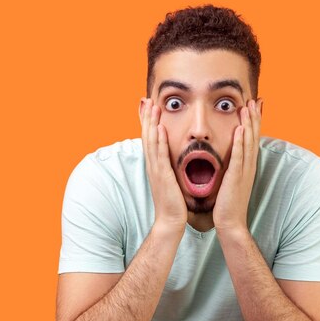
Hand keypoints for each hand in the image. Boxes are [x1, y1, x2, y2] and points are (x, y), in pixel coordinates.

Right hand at [140, 98, 187, 231]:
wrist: (170, 220)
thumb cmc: (173, 202)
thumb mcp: (170, 180)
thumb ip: (169, 167)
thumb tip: (171, 157)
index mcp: (155, 165)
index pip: (149, 139)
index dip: (147, 122)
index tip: (148, 106)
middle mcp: (152, 165)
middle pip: (147, 135)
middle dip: (146, 117)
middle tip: (146, 99)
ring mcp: (156, 169)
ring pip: (151, 141)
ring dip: (151, 123)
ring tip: (152, 106)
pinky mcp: (162, 175)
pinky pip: (159, 154)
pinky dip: (158, 140)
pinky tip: (159, 128)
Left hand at [213, 99, 261, 234]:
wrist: (230, 223)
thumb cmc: (227, 203)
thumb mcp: (231, 181)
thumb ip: (232, 167)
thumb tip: (230, 157)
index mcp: (247, 166)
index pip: (251, 139)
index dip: (253, 122)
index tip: (254, 105)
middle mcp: (248, 166)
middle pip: (253, 137)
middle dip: (254, 117)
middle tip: (254, 99)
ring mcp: (244, 171)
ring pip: (247, 143)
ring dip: (249, 124)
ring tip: (248, 107)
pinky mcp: (236, 178)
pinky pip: (238, 157)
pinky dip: (240, 142)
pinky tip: (239, 129)